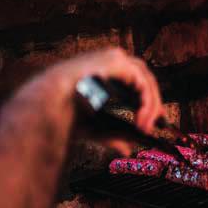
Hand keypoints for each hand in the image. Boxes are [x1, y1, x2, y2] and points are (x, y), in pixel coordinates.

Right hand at [39, 48, 164, 133]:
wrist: (48, 107)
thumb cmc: (65, 114)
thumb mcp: (95, 127)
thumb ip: (113, 136)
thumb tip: (126, 149)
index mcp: (101, 71)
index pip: (134, 81)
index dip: (147, 99)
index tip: (156, 118)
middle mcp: (108, 60)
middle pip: (142, 79)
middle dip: (152, 102)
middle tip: (158, 123)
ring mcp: (112, 58)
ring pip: (145, 80)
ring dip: (150, 104)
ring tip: (146, 127)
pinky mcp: (116, 60)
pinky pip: (141, 82)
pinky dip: (146, 102)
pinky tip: (142, 120)